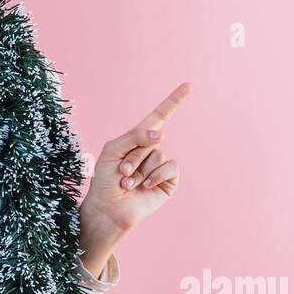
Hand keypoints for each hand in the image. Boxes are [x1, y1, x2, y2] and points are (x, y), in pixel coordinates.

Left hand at [81, 81, 189, 236]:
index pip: (159, 116)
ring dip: (140, 169)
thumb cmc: (105, 179)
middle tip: (121, 172)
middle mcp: (151, 150)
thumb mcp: (113, 149)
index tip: (188, 85)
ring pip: (159, 154)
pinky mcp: (168, 181)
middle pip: (152, 139)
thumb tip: (162, 133)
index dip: (173, 101)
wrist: (107, 208)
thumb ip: (135, 136)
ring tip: (128, 182)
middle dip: (133, 156)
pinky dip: (155, 176)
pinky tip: (145, 187)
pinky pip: (170, 168)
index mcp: (137, 139)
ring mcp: (160, 166)